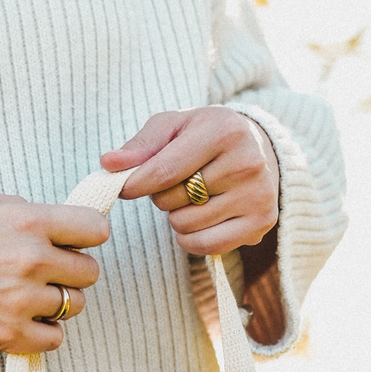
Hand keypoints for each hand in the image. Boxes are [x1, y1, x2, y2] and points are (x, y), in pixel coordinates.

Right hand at [0, 190, 109, 353]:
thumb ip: (19, 207)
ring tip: (26, 295)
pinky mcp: (6, 335)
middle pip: (89, 271)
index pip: (95, 229)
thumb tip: (53, 220)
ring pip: (74, 306)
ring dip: (55, 302)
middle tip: (43, 271)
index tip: (73, 241)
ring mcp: (19, 300)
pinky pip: (54, 338)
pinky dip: (41, 331)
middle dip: (70, 270)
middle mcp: (29, 259)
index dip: (86, 235)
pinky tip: (19, 318)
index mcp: (25, 220)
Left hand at [100, 107, 278, 255]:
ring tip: (193, 195)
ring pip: (185, 225)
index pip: (164, 170)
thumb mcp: (173, 125)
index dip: (134, 184)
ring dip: (177, 216)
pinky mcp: (262, 223)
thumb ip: (140, 145)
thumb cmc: (205, 134)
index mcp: (224, 131)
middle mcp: (247, 163)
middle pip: (172, 200)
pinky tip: (201, 216)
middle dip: (162, 194)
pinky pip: (205, 246)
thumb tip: (108, 163)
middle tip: (177, 181)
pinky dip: (191, 237)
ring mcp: (258, 196)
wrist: (258, 146)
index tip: (123, 186)